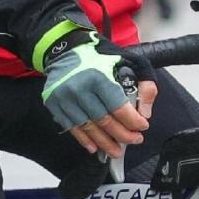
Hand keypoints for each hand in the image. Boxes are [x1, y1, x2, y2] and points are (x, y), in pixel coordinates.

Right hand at [37, 33, 157, 159]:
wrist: (64, 48)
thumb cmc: (99, 55)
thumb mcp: (129, 61)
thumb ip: (144, 85)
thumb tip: (145, 113)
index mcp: (99, 77)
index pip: (119, 108)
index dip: (133, 122)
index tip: (142, 127)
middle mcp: (79, 89)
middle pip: (104, 121)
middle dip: (122, 135)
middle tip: (134, 141)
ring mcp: (64, 97)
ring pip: (88, 128)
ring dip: (104, 143)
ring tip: (116, 151)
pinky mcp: (54, 103)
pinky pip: (71, 127)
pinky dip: (83, 139)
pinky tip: (94, 147)